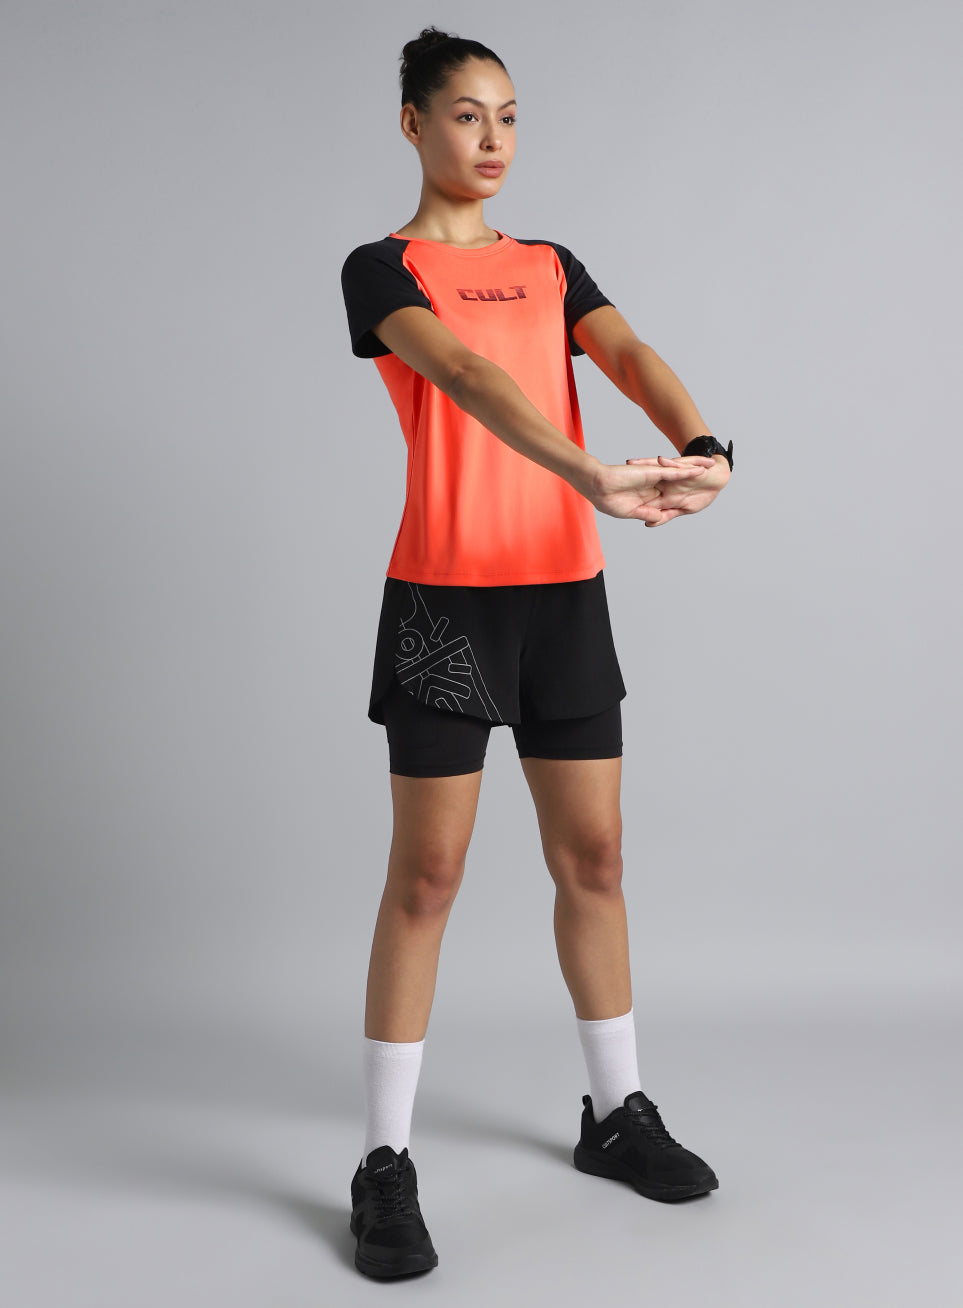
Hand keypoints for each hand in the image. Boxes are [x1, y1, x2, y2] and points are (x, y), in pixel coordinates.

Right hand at [584, 455, 712, 523]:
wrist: (597, 485)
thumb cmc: (607, 499)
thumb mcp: (632, 511)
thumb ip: (647, 513)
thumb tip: (659, 517)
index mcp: (647, 496)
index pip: (667, 499)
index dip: (680, 498)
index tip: (692, 499)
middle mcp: (653, 485)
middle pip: (678, 483)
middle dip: (693, 482)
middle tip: (709, 478)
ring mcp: (655, 478)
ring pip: (680, 474)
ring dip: (696, 470)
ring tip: (713, 466)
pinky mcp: (654, 472)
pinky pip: (675, 471)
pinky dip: (688, 470)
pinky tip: (701, 468)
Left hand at [624, 453, 729, 526]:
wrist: (718, 480)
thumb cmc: (701, 493)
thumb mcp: (682, 507)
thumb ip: (665, 514)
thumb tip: (648, 523)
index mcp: (664, 491)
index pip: (646, 493)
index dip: (632, 494)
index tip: (617, 498)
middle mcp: (666, 483)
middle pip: (646, 479)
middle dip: (631, 478)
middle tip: (613, 478)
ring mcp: (674, 475)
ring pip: (656, 470)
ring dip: (644, 467)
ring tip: (630, 463)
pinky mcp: (685, 468)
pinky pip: (675, 465)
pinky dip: (668, 464)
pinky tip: (660, 461)